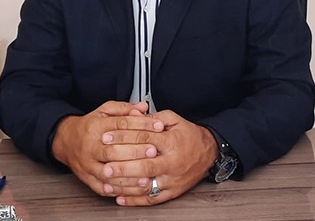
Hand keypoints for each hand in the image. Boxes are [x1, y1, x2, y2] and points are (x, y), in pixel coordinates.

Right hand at [51, 101, 164, 196]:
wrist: (65, 140)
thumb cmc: (89, 126)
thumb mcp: (104, 111)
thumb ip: (124, 109)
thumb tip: (143, 107)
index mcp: (96, 126)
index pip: (121, 124)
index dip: (141, 125)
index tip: (158, 127)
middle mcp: (91, 145)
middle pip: (113, 150)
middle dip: (136, 151)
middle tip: (154, 151)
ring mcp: (87, 163)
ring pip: (108, 172)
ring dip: (128, 176)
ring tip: (146, 177)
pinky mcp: (86, 178)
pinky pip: (102, 187)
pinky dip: (116, 190)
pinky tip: (129, 190)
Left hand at [101, 109, 217, 205]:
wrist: (209, 152)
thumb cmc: (189, 135)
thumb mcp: (174, 119)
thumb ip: (153, 117)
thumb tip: (133, 115)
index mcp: (171, 141)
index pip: (143, 139)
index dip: (123, 138)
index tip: (106, 138)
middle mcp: (172, 162)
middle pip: (144, 165)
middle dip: (122, 167)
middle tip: (105, 166)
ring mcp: (172, 179)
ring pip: (147, 185)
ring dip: (125, 186)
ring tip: (107, 184)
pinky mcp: (173, 191)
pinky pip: (152, 198)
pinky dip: (135, 200)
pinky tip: (120, 198)